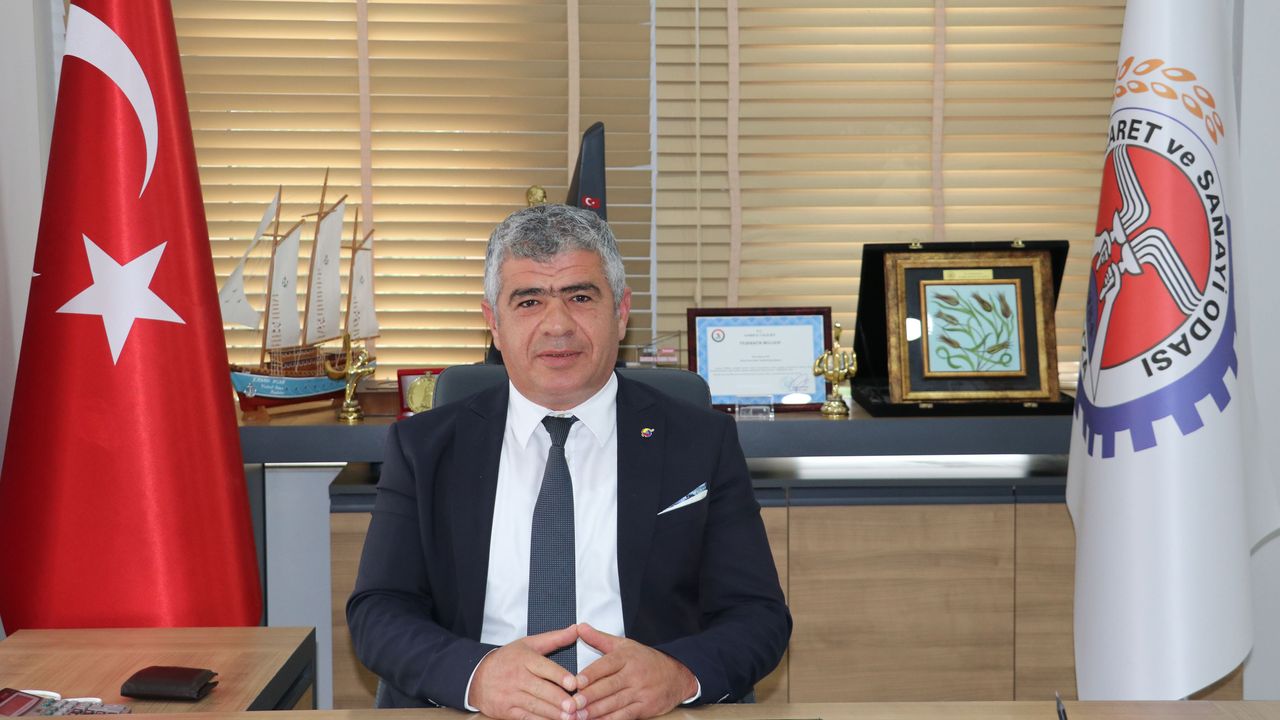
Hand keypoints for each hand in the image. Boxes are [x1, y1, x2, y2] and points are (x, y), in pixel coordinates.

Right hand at [469, 626, 580, 719]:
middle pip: (540, 689)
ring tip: (569, 717)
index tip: (573, 683)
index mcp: (524, 658)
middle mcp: (517, 677)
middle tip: (574, 706)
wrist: (477, 676)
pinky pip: (525, 718)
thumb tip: (577, 629)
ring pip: (534, 706)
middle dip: (558, 699)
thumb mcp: (528, 644)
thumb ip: (554, 638)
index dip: (559, 675)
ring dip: (552, 713)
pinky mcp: (506, 711)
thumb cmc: (508, 659)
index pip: (544, 667)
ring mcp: (511, 695)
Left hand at [568, 623, 697, 719]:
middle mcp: (634, 674)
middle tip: (572, 703)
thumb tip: (579, 627)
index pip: (606, 665)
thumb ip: (599, 638)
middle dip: (590, 696)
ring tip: (579, 716)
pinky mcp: (645, 707)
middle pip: (609, 686)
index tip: (575, 682)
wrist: (678, 674)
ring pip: (615, 703)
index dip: (590, 674)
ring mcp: (640, 692)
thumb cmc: (646, 660)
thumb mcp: (625, 645)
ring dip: (596, 711)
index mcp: (627, 657)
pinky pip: (625, 715)